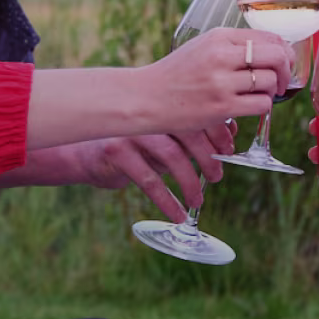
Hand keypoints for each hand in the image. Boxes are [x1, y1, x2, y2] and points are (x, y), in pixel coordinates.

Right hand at [64, 125, 232, 220]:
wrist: (86, 153)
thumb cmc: (134, 143)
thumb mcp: (165, 136)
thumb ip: (193, 132)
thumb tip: (232, 131)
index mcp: (164, 103)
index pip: (199, 112)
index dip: (219, 132)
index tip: (229, 152)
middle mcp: (149, 112)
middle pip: (189, 131)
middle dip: (208, 157)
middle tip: (216, 177)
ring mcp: (131, 130)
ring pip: (170, 155)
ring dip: (189, 181)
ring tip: (198, 200)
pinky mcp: (116, 152)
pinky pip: (149, 179)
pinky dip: (167, 200)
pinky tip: (178, 215)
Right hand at [148, 28, 290, 127]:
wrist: (146, 97)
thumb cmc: (175, 74)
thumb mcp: (202, 48)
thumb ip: (231, 47)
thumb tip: (271, 52)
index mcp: (219, 36)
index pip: (269, 37)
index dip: (284, 51)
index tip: (283, 62)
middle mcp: (222, 55)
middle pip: (276, 56)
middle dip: (286, 70)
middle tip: (280, 81)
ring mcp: (222, 82)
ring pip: (270, 82)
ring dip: (272, 91)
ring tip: (261, 95)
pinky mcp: (221, 107)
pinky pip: (261, 104)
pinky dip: (263, 106)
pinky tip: (251, 106)